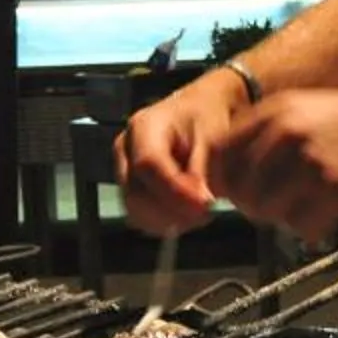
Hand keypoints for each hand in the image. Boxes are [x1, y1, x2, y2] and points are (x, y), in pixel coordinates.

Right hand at [116, 75, 246, 233]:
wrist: (201, 115)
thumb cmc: (207, 118)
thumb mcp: (213, 136)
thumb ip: (202, 170)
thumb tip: (198, 203)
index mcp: (144, 126)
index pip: (148, 164)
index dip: (176, 190)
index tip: (205, 204)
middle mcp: (126, 149)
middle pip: (136, 194)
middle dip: (174, 211)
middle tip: (207, 211)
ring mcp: (124, 171)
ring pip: (137, 212)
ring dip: (171, 220)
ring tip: (201, 211)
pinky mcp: (130, 190)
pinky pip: (142, 218)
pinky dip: (167, 222)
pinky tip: (188, 213)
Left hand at [206, 86, 337, 245]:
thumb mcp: (318, 113)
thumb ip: (277, 139)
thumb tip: (244, 179)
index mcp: (277, 110)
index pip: (220, 153)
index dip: (225, 181)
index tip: (241, 195)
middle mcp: (285, 131)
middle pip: (237, 187)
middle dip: (255, 206)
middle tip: (285, 208)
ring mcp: (307, 160)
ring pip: (265, 210)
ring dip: (286, 219)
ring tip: (314, 210)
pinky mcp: (332, 188)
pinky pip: (300, 225)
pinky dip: (313, 229)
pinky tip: (333, 217)